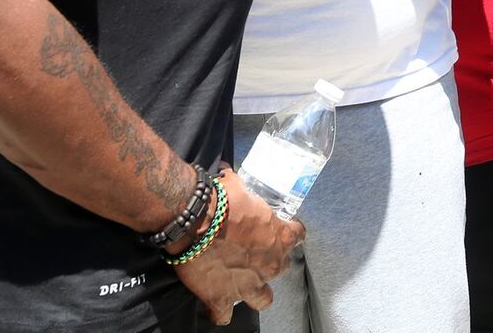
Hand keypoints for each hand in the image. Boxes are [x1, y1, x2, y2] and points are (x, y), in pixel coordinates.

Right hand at [172, 168, 303, 323]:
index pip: (298, 235)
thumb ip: (241, 190)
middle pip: (281, 266)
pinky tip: (215, 302)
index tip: (279, 228)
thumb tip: (229, 176)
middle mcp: (270, 263)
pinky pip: (224, 316)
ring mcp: (248, 285)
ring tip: (242, 283)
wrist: (194, 220)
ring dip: (255, 292)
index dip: (289, 232)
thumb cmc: (220, 198)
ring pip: (263, 299)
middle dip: (270, 260)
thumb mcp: (238, 187)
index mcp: (279, 235)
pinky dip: (219, 310)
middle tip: (253, 252)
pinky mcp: (222, 298)